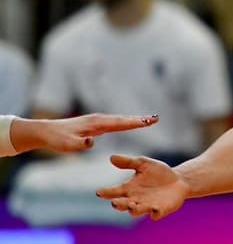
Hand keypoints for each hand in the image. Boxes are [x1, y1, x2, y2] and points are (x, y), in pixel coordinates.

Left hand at [11, 113, 158, 153]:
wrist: (45, 132)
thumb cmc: (57, 139)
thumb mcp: (66, 145)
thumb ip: (79, 144)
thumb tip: (92, 142)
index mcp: (96, 124)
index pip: (120, 123)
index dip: (135, 123)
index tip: (149, 121)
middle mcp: (99, 120)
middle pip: (123, 119)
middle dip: (140, 119)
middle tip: (156, 119)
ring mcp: (97, 122)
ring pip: (120, 120)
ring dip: (134, 120)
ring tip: (149, 121)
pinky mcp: (95, 126)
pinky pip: (114, 123)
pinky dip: (125, 123)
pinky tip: (129, 124)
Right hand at [97, 155, 188, 219]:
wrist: (178, 180)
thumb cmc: (158, 173)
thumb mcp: (144, 164)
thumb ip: (128, 162)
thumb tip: (111, 157)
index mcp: (129, 188)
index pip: (114, 192)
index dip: (106, 193)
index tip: (99, 192)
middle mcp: (135, 199)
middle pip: (122, 205)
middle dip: (118, 204)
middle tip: (115, 202)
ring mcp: (147, 206)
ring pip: (136, 211)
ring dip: (134, 210)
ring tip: (133, 205)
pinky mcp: (160, 210)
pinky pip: (156, 214)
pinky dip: (155, 213)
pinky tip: (155, 210)